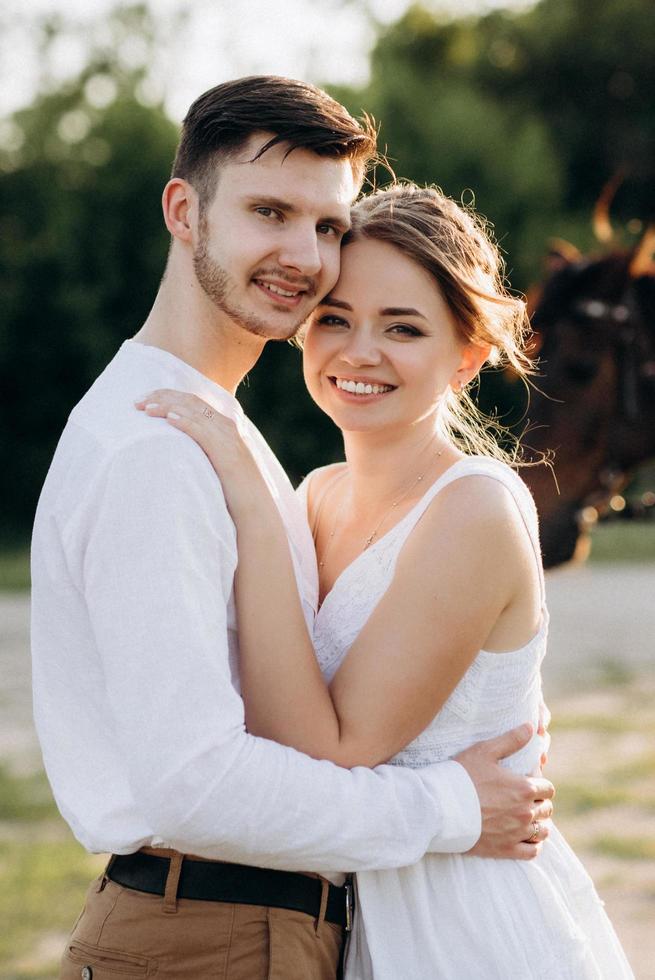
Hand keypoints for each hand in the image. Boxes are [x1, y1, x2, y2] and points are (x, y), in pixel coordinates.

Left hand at [135, 390, 263, 517]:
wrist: (256, 510)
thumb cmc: (234, 491)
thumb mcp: (216, 464)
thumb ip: (202, 451)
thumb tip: (178, 449)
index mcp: (224, 426)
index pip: (193, 401)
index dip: (168, 395)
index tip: (146, 399)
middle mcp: (227, 427)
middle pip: (191, 400)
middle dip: (162, 396)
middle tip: (137, 401)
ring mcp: (227, 438)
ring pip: (194, 412)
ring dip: (168, 406)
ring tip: (146, 408)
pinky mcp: (226, 453)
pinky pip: (202, 431)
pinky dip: (185, 422)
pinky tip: (168, 419)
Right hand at [455, 724, 554, 859]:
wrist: (441, 808)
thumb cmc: (462, 776)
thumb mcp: (485, 751)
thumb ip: (510, 740)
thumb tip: (530, 727)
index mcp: (523, 788)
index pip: (548, 788)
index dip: (540, 784)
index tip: (528, 782)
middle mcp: (525, 812)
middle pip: (546, 809)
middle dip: (539, 802)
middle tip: (524, 799)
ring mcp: (517, 833)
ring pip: (543, 831)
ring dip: (539, 823)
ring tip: (527, 818)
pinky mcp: (506, 849)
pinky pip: (532, 852)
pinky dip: (533, 845)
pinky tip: (526, 838)